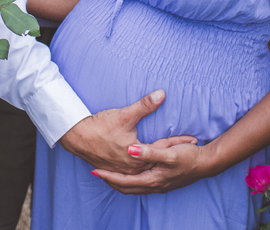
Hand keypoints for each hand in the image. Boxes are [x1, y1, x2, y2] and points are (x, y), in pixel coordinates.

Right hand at [58, 90, 196, 175]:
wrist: (76, 137)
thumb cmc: (100, 126)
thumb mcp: (124, 114)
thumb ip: (145, 105)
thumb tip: (161, 94)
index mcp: (137, 156)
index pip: (164, 149)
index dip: (179, 142)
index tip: (193, 140)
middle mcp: (132, 167)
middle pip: (158, 163)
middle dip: (173, 157)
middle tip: (189, 152)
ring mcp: (123, 171)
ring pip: (147, 172)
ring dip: (160, 166)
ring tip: (172, 163)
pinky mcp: (115, 170)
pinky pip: (135, 175)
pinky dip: (145, 173)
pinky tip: (148, 171)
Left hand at [92, 140, 214, 193]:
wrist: (206, 164)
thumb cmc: (188, 157)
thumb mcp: (168, 152)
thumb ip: (149, 151)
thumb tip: (130, 150)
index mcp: (153, 179)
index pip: (124, 181)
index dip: (108, 176)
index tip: (95, 169)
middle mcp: (154, 186)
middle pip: (126, 188)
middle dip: (111, 181)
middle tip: (97, 173)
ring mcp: (160, 186)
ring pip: (134, 188)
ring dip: (120, 182)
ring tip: (109, 175)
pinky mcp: (164, 182)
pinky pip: (141, 185)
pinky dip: (131, 181)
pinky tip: (130, 175)